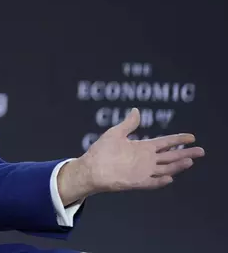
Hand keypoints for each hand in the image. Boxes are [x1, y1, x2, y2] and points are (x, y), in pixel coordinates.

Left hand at [58, 108, 204, 204]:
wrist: (90, 168)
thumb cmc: (101, 151)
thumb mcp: (115, 134)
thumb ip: (128, 124)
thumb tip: (136, 110)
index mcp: (142, 148)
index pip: (165, 143)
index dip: (178, 139)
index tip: (191, 136)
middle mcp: (145, 160)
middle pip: (170, 156)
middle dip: (185, 153)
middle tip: (201, 150)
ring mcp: (142, 171)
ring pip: (165, 169)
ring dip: (177, 166)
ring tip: (190, 161)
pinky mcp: (136, 182)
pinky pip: (151, 182)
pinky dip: (160, 181)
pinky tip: (170, 178)